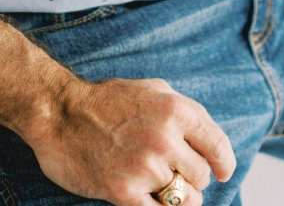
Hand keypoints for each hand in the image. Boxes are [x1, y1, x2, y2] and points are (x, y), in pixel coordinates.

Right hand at [23, 74, 235, 205]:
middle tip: (174, 174)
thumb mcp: (153, 89)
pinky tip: (149, 201)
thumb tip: (211, 140)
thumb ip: (185, 111)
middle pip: (200, 177)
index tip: (222, 172)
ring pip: (185, 199)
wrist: (60, 113)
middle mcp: (164, 138)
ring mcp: (144, 167)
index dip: (224, 163)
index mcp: (175, 110)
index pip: (218, 145)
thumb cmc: (107, 100)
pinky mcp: (124, 192)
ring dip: (177, 198)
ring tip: (159, 187)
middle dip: (191, 179)